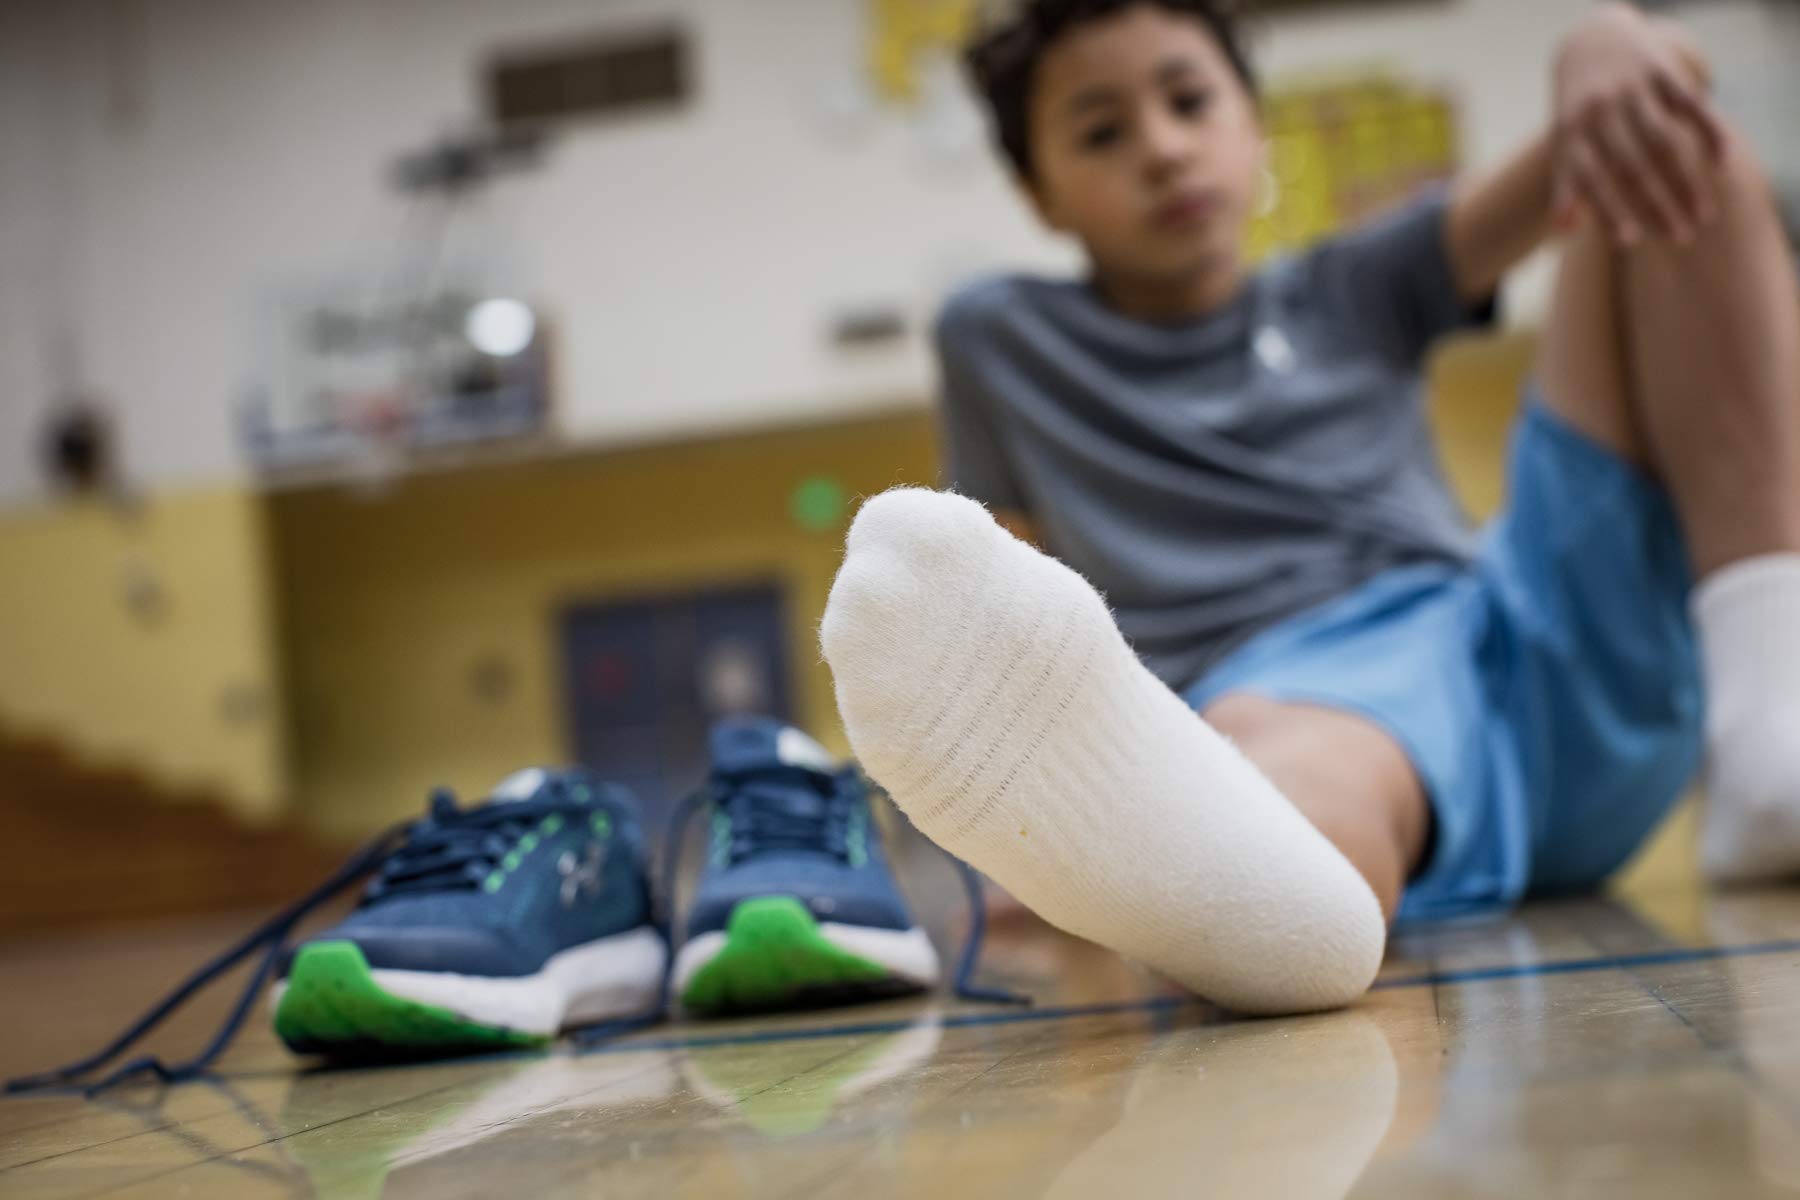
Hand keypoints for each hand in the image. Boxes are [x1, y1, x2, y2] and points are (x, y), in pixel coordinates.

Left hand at [1552, 4, 1726, 246]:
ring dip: (1687, 181)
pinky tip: (1722, 162)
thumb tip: (1565, 229)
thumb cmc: (1578, 110)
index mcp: (1571, 133)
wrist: (1591, 43)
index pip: (1591, 180)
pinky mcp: (1661, 70)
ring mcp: (1632, 90)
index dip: (1609, 211)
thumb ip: (1566, 184)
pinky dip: (1708, 132)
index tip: (1631, 244)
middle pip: (1632, 168)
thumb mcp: (1564, 142)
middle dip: (1658, 206)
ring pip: (1664, 142)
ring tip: (1704, 215)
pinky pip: (1689, 105)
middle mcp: (1600, 111)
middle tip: (1682, 239)